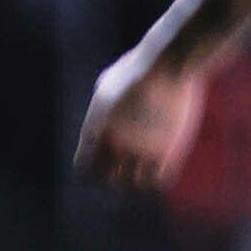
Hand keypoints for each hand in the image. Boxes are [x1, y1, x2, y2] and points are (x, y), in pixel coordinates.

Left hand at [75, 50, 201, 191]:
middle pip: (109, 179)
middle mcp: (115, 144)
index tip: (103, 165)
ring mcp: (141, 149)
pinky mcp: (166, 150)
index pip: (85, 168)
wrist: (166, 66)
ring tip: (145, 169)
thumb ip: (102, 111)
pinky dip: (158, 179)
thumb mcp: (106, 87)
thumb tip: (104, 118)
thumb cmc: (137, 69)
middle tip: (125, 168)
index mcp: (96, 130)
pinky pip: (158, 180)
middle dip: (116, 176)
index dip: (93, 170)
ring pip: (134, 184)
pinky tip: (162, 168)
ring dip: (138, 179)